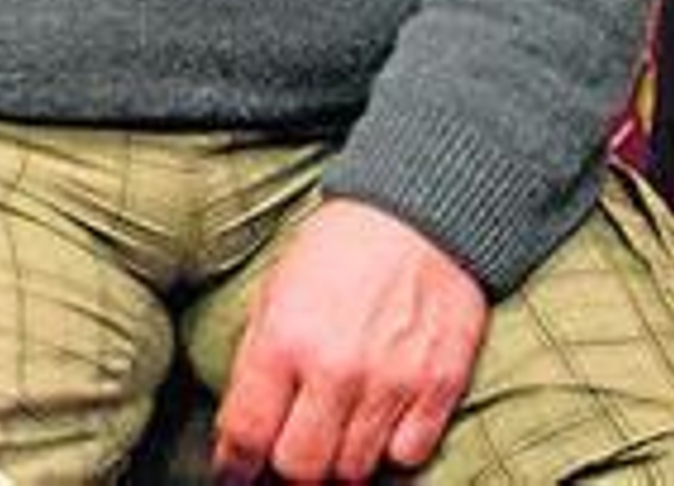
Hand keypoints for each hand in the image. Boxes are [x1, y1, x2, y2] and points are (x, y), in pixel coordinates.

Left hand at [213, 198, 487, 482]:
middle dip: (288, 465)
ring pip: (353, 471)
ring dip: (339, 458)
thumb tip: (239, 428)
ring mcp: (391, 382)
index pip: (248, 437)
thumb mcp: (276, 286)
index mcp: (286, 337)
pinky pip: (407, 457)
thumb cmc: (340, 246)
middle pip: (301, 470)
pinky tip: (380, 417)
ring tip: (335, 427)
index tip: (236, 471)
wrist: (418, 212)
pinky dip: (391, 448)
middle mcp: (337, 368)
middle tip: (291, 445)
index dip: (235, 465)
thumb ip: (256, 359)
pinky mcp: (438, 388)